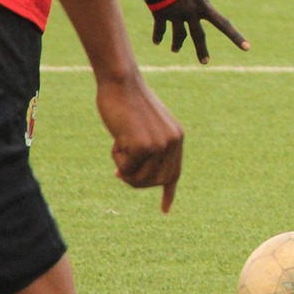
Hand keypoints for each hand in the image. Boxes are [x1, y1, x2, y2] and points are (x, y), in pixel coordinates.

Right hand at [95, 73, 183, 212]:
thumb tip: (135, 176)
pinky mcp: (144, 147)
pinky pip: (125, 168)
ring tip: (119, 143)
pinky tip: (117, 136)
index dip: (168, 192)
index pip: (174, 172)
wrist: (121, 83)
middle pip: (155, 182)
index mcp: (177, 137)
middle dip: (135, 181)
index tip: (165, 210)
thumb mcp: (144, 126)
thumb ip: (147, 148)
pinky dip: (116, 156)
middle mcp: (173, 143)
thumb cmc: (127, 101)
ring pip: (138, 178)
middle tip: (118, 172)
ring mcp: (160, 146)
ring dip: (123, 167)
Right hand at [150, 0, 247, 63]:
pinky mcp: (160, 13)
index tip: (247, 48)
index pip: (224, 24)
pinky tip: (157, 42)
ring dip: (178, 44)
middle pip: (198, 36)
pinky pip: (160, 28)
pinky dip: (158, 35)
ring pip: (179, 35)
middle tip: (205, 62)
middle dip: (201, 50)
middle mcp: (191, 13)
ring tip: (175, 50)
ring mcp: (175, 14)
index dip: (236, 37)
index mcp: (204, 6)